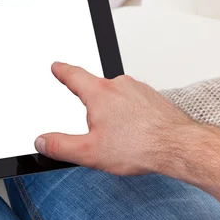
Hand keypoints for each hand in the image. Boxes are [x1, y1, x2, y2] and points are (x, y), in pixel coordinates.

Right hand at [35, 62, 191, 175]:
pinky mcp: (154, 99)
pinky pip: (134, 104)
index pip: (74, 75)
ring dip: (114, 114)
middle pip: (97, 90)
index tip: (57, 66)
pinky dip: (131, 117)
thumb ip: (61, 146)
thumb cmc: (140, 146)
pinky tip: (136, 134)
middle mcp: (120, 85)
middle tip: (97, 131)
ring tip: (122, 139)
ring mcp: (139, 90)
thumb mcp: (89, 152)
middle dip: (93, 108)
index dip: (62, 71)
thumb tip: (42, 141)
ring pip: (117, 99)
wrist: (178, 146)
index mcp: (100, 93)